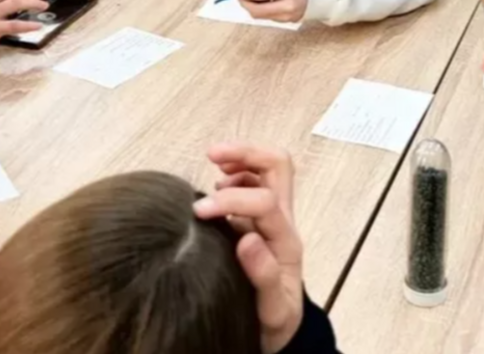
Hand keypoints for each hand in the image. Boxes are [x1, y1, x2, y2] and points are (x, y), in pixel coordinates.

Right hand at [194, 144, 303, 353]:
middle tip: (212, 154)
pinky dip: (236, 174)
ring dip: (242, 158)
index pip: (263, 200)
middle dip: (247, 152)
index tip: (198, 211)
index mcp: (285, 240)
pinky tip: (217, 186)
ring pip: (268, 169)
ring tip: (214, 165)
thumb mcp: (272, 309)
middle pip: (278, 166)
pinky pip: (255, 183)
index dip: (230, 199)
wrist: (282, 332)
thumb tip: (248, 239)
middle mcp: (282, 222)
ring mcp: (272, 218)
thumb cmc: (275, 320)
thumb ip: (263, 276)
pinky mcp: (259, 220)